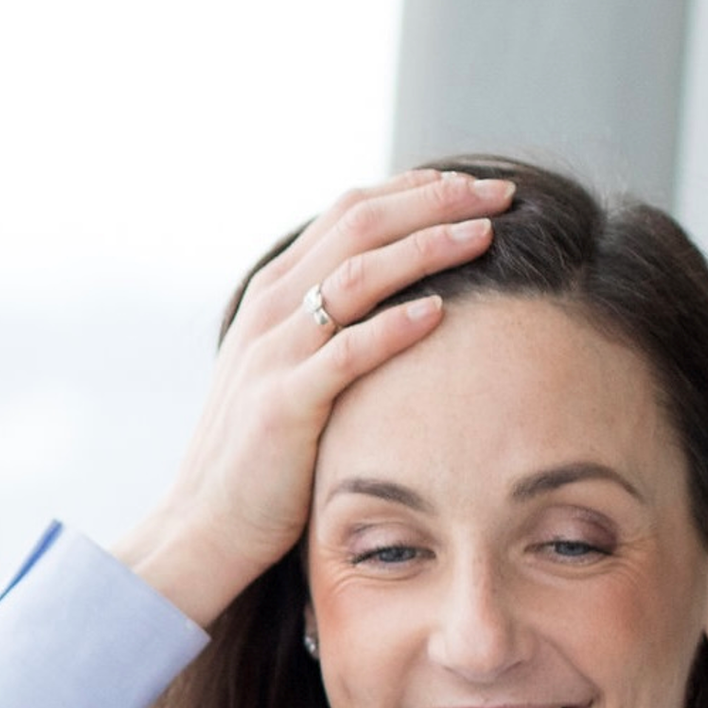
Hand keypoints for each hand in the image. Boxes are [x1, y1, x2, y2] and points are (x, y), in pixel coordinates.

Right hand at [115, 169, 512, 627]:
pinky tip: (438, 312)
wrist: (207, 523)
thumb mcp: (293, 367)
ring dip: (426, 247)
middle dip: (436, 201)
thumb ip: (332, 323)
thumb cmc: (267, 450)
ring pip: (357, 275)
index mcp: (277, 290)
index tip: (473, 185)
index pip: (351, 212)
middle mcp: (273, 307)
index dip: (415, 189)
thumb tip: (403, 293)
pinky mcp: (284, 404)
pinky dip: (392, 327)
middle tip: (500, 192)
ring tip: (484, 235)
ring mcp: (274, 352)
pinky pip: (345, 353)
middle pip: (361, 226)